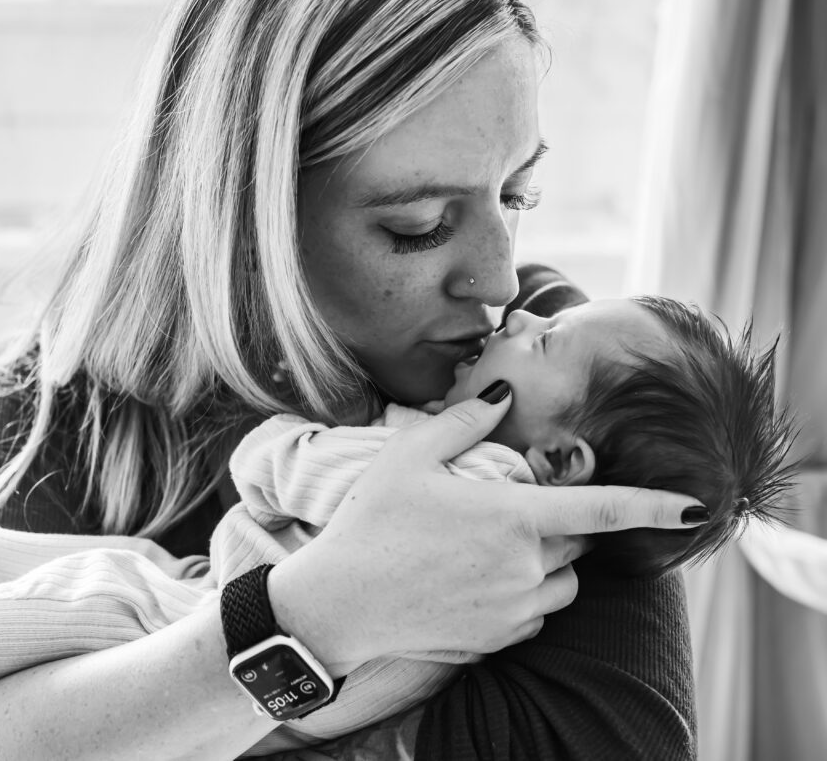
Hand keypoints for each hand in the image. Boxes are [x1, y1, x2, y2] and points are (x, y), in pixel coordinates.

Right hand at [268, 393, 705, 672]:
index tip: (698, 506)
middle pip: (577, 540)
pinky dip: (525, 593)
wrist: (337, 606)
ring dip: (547, 560)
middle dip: (561, 520)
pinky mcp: (498, 639)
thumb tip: (503, 397)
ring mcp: (513, 609)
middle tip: (508, 507)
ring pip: (563, 581)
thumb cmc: (371, 523)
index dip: (654, 506)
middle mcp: (524, 567)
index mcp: (511, 517)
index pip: (601, 508)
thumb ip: (464, 422)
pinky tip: (477, 580)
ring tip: (490, 546)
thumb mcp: (408, 457)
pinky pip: (537, 613)